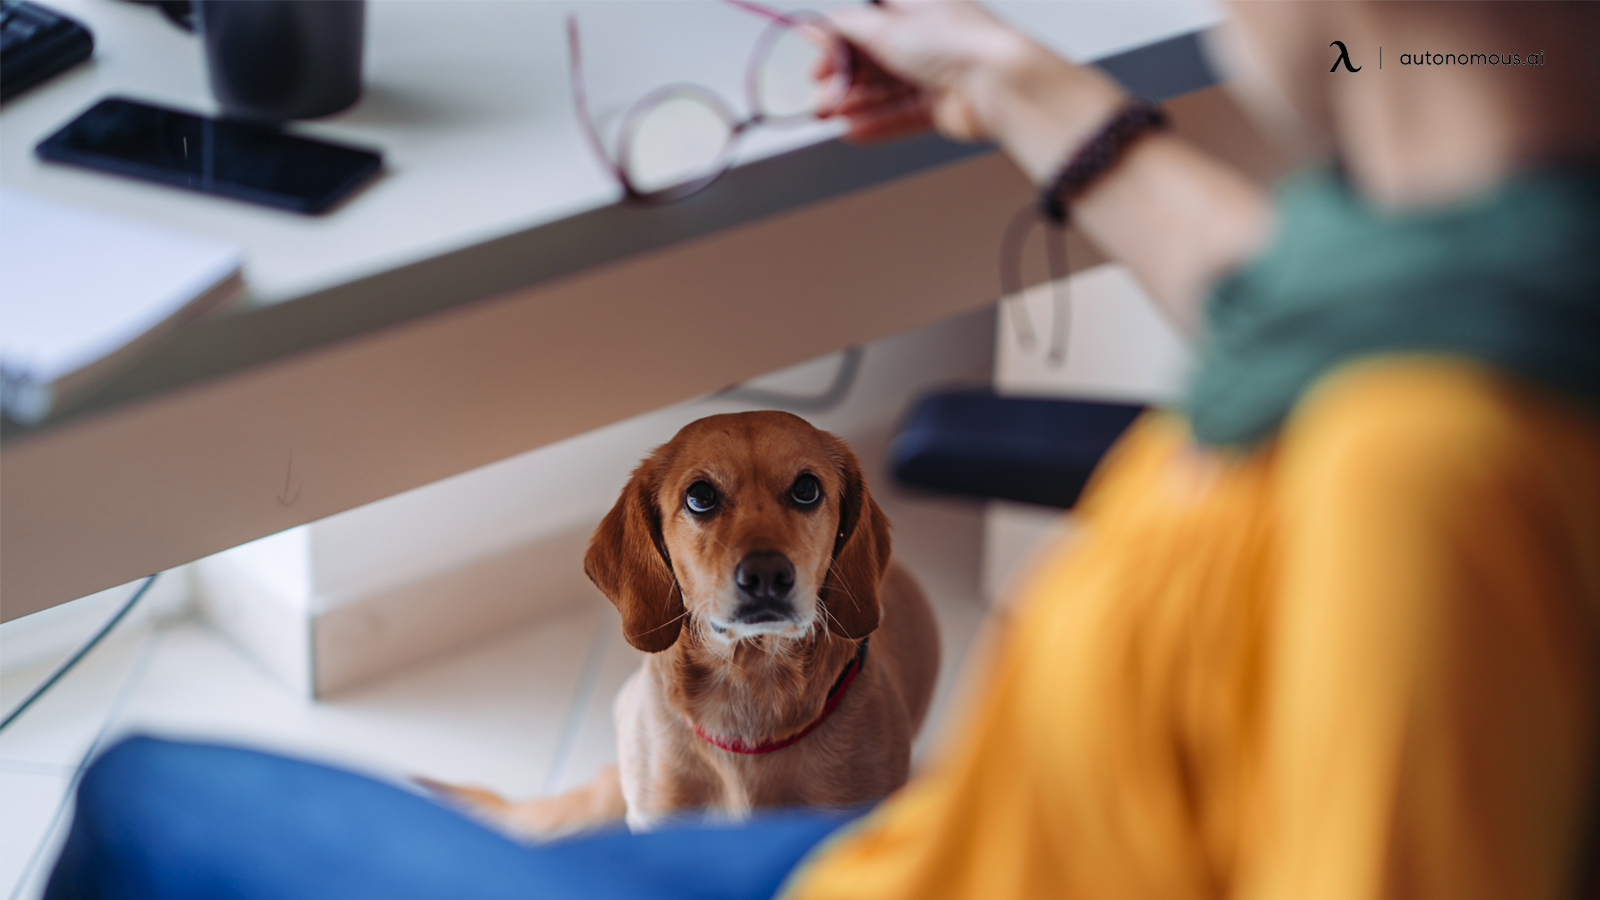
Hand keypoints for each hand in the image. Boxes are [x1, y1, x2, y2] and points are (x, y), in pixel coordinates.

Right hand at [820, 0, 1026, 142]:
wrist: (1001, 84)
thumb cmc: (961, 43)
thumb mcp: (887, 27)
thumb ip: (846, 29)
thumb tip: (817, 26)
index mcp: (918, 6)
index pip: (868, 22)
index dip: (840, 41)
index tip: (818, 58)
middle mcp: (928, 38)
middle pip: (875, 59)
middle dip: (844, 78)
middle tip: (821, 93)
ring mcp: (936, 73)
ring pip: (886, 90)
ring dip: (856, 103)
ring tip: (831, 115)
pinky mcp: (942, 107)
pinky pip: (901, 115)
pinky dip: (876, 123)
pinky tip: (854, 130)